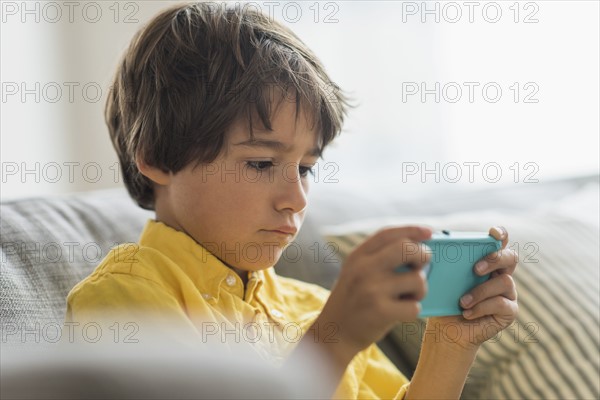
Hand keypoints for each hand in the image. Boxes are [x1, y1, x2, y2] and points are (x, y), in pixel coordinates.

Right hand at [317, 226, 431, 355]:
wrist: (335, 332)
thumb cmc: (354, 300)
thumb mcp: (356, 271)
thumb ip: (379, 258)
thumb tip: (419, 247)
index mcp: (358, 256)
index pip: (388, 234)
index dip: (412, 230)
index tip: (429, 232)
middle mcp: (364, 268)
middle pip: (407, 249)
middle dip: (423, 255)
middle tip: (422, 266)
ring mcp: (372, 289)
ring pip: (417, 279)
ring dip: (420, 290)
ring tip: (408, 297)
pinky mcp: (380, 311)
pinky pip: (415, 306)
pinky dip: (412, 311)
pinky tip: (400, 313)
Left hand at [427, 226, 518, 349]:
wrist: (447, 330)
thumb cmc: (445, 300)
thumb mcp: (443, 279)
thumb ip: (447, 261)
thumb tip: (438, 240)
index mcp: (486, 261)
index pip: (499, 241)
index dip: (500, 234)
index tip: (492, 233)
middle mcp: (501, 273)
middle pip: (511, 257)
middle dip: (495, 259)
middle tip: (475, 269)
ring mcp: (508, 292)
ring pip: (505, 281)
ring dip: (480, 291)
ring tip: (462, 301)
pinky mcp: (510, 311)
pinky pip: (502, 304)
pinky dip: (481, 308)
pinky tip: (467, 313)